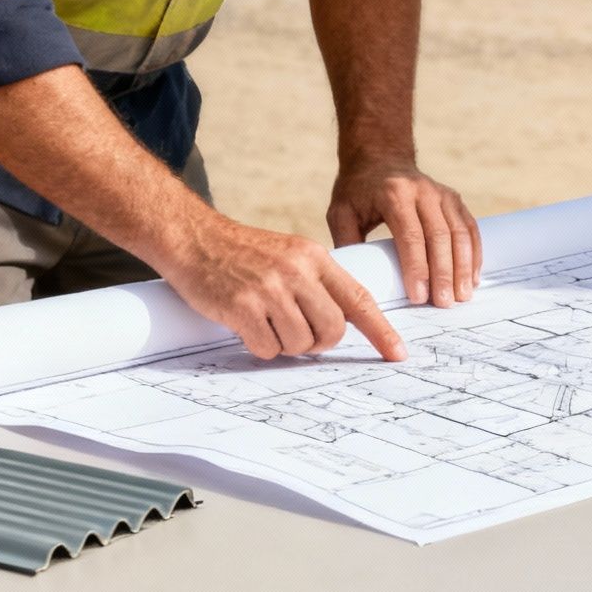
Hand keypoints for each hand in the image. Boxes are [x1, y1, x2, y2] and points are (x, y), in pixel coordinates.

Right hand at [161, 211, 405, 362]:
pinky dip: (260, 346)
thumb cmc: (243, 252)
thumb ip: (317, 282)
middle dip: (319, 343)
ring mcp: (270, 290)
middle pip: (332, 330)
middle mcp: (297, 272)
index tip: (397, 353)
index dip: (381, 330)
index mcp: (314, 257)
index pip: (359, 298)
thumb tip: (340, 325)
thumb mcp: (290, 254)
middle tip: (299, 335)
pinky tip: (247, 325)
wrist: (194, 238)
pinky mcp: (243, 307)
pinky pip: (268, 348)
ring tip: (266, 323)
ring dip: (285, 345)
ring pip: (300, 343)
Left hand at [327, 158, 480, 306]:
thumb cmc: (358, 191)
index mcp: (394, 194)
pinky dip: (474, 254)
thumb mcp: (341, 212)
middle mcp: (423, 191)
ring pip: (460, 233)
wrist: (380, 157)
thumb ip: (347, 244)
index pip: (410, 235)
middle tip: (444, 303)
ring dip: (464, 267)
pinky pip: (470, 228)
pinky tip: (473, 278)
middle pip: (440, 236)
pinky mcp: (455, 199)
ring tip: (462, 296)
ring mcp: (443, 194)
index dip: (417, 268)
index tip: (419, 297)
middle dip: (444, 273)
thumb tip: (353, 282)